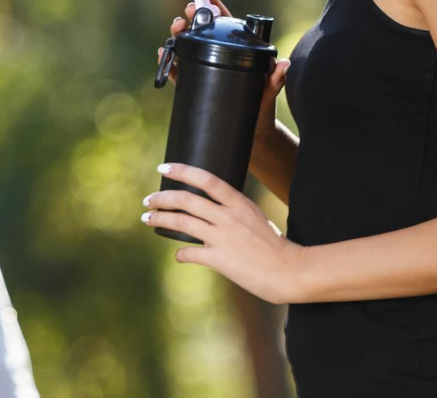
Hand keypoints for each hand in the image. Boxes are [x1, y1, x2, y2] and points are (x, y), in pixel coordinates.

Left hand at [142, 162, 306, 304]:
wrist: (289, 271)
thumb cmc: (274, 246)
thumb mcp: (255, 218)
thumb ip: (233, 213)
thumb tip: (210, 214)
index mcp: (239, 203)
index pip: (207, 180)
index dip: (183, 171)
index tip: (164, 167)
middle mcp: (229, 217)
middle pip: (187, 200)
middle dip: (163, 197)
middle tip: (148, 199)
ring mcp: (223, 237)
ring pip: (183, 222)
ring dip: (162, 219)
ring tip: (147, 218)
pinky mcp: (221, 259)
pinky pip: (191, 253)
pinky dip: (180, 254)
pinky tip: (178, 255)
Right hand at [158, 0, 289, 144]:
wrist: (252, 137)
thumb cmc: (263, 109)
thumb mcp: (268, 92)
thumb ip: (275, 79)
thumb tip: (283, 64)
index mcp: (237, 49)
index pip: (224, 20)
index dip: (212, 3)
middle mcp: (220, 55)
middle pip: (202, 30)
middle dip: (192, 17)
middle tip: (187, 14)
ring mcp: (206, 69)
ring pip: (188, 46)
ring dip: (177, 35)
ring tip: (175, 29)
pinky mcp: (195, 84)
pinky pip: (180, 69)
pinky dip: (169, 61)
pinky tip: (163, 53)